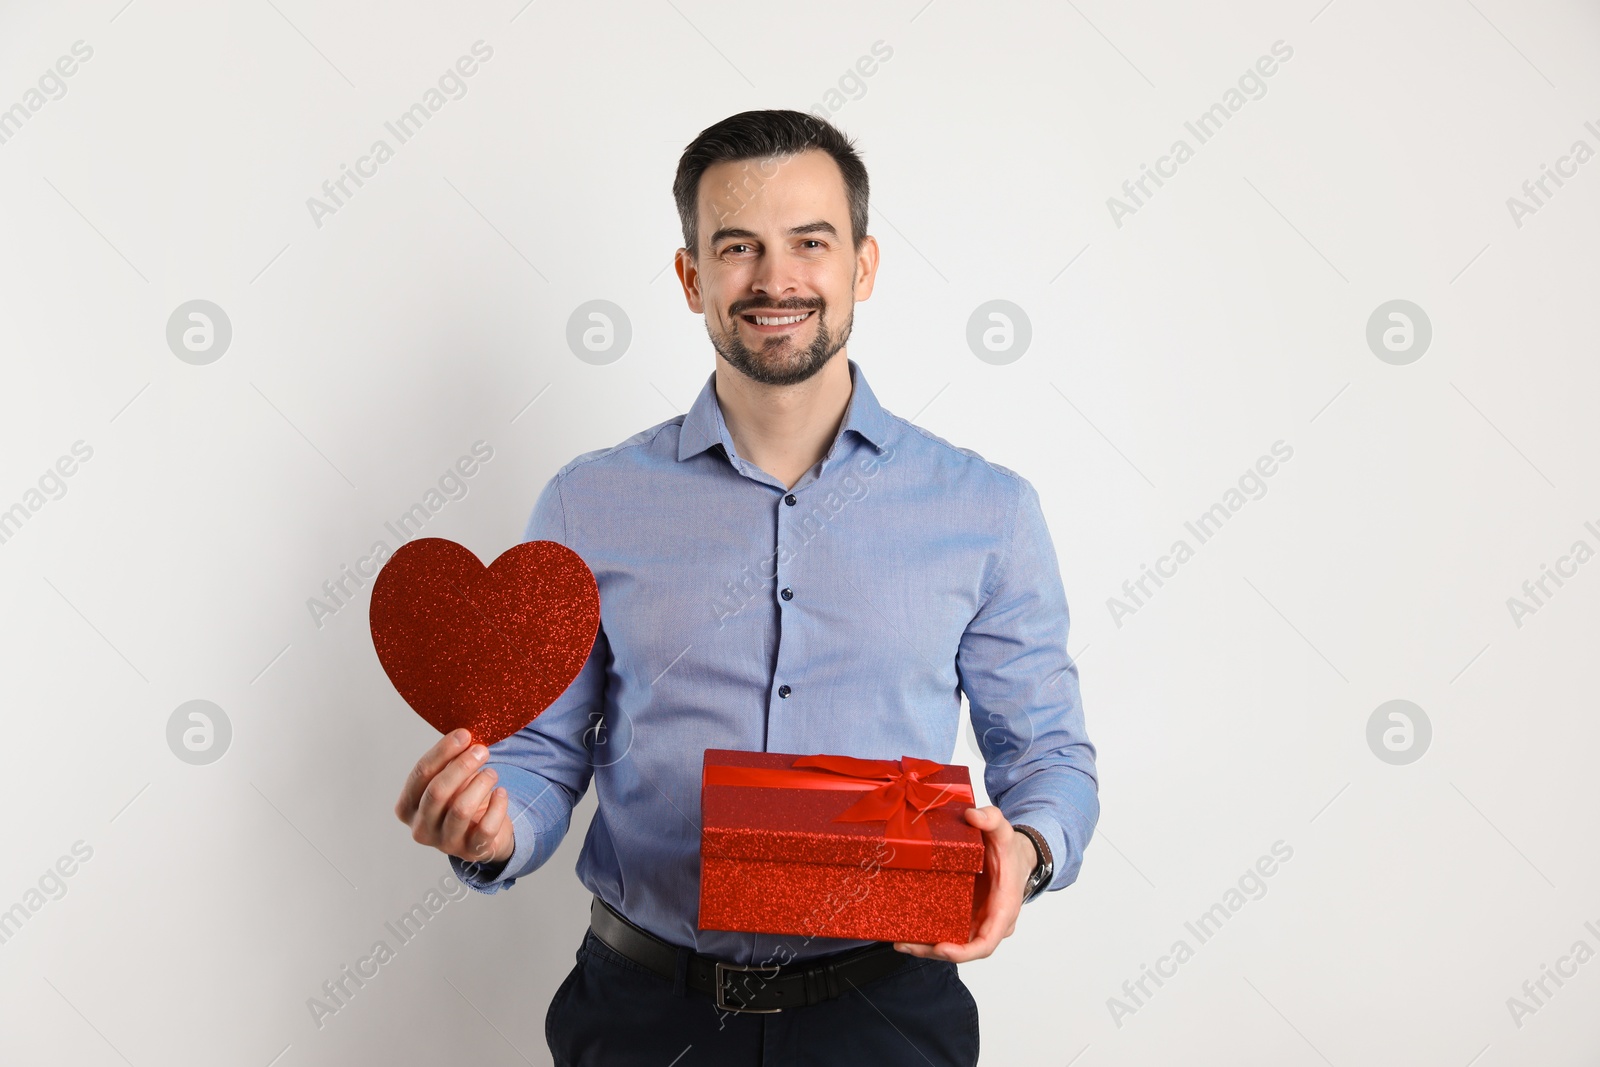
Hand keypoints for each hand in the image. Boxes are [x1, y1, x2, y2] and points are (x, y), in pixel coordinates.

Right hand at [395, 728, 514, 868]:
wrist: (482, 832)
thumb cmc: (460, 799)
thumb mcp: (450, 780)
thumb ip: (450, 761)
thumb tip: (464, 737)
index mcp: (407, 807)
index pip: (420, 774)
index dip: (443, 751)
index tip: (464, 734)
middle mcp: (421, 829)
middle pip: (437, 791)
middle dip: (462, 766)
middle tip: (482, 750)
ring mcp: (445, 844)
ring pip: (461, 809)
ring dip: (481, 784)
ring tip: (492, 773)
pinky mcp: (471, 852)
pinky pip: (486, 827)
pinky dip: (497, 806)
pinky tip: (502, 793)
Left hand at [892, 806, 1033, 961]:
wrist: (1014, 857)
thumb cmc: (1009, 850)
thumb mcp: (1004, 831)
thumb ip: (992, 820)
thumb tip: (973, 816)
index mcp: (1002, 909)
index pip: (986, 943)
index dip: (964, 951)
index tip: (942, 948)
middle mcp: (989, 923)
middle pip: (963, 949)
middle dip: (934, 951)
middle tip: (906, 944)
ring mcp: (976, 922)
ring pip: (952, 944)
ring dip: (926, 947)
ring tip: (899, 942)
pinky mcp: (963, 917)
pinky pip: (947, 932)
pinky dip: (927, 936)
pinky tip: (905, 933)